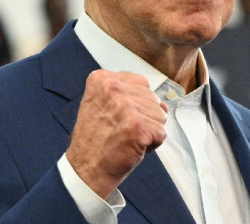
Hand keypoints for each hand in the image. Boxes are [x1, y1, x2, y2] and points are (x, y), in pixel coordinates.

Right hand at [66, 70, 167, 198]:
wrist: (85, 170)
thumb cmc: (95, 141)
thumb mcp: (103, 105)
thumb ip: (129, 96)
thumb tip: (163, 104)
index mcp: (101, 79)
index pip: (141, 82)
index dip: (137, 103)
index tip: (119, 117)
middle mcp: (112, 87)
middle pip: (153, 97)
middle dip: (145, 117)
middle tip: (122, 130)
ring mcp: (125, 106)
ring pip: (161, 114)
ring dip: (149, 130)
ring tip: (127, 138)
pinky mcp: (137, 125)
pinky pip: (162, 132)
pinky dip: (153, 144)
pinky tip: (133, 147)